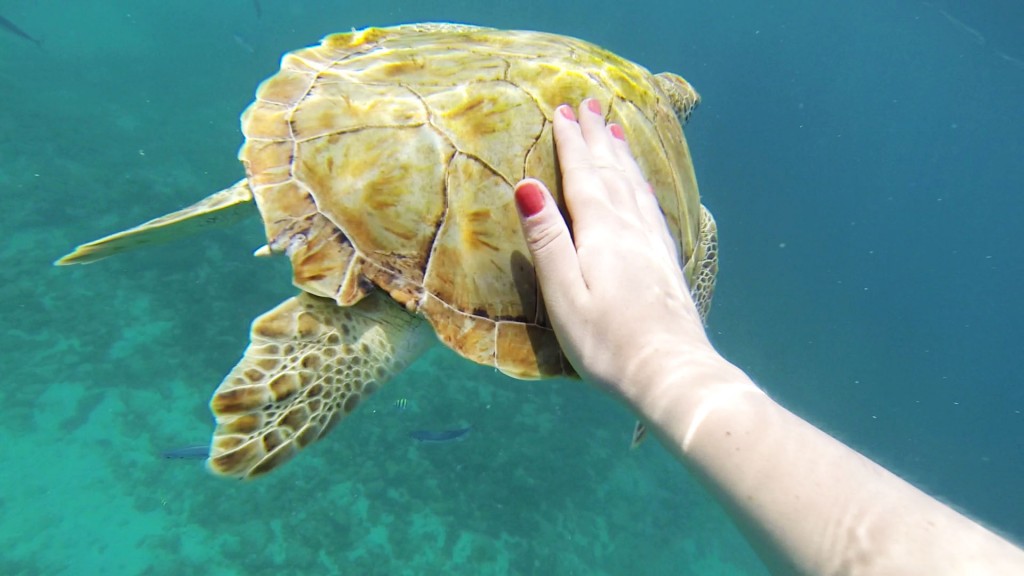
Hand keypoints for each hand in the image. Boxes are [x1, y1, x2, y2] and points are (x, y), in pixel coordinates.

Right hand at [514, 99, 716, 403]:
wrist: (671, 372)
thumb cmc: (607, 343)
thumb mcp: (564, 294)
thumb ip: (547, 239)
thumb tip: (528, 185)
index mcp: (602, 232)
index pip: (584, 175)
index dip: (572, 142)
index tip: (563, 110)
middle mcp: (632, 228)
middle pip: (613, 171)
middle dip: (598, 137)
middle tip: (590, 104)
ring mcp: (654, 244)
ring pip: (635, 185)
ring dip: (622, 154)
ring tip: (617, 129)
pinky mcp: (667, 262)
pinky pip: (651, 205)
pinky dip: (642, 183)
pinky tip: (642, 185)